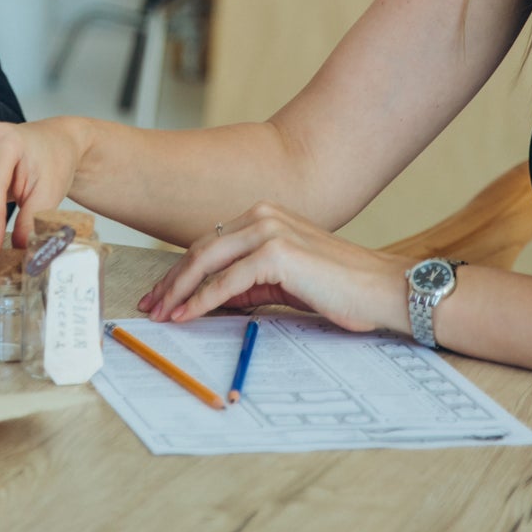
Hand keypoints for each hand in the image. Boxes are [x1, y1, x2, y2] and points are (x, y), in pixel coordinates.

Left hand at [137, 201, 411, 334]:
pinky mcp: (276, 252)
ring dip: (179, 290)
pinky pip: (227, 281)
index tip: (162, 294)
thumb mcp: (284, 282)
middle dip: (171, 280)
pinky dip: (202, 300)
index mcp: (264, 216)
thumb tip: (211, 298)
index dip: (181, 270)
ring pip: (207, 261)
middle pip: (201, 249)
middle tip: (150, 306)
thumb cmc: (340, 288)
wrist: (381, 289)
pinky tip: (187, 316)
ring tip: (161, 314)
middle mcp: (263, 215)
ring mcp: (269, 230)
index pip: (210, 243)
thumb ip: (249, 283)